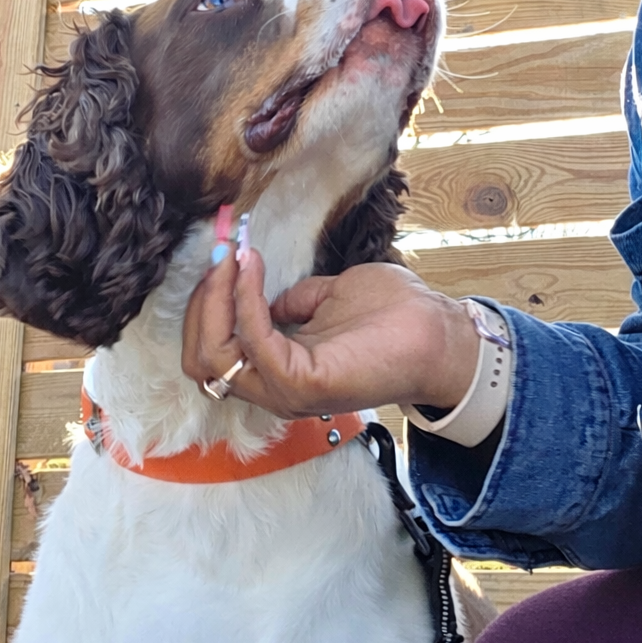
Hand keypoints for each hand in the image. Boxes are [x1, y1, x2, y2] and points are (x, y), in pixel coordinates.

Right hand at [181, 247, 479, 417]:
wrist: (440, 333)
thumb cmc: (395, 315)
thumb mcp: (331, 296)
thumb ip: (295, 301)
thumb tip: (268, 297)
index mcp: (279, 368)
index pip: (212, 349)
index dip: (207, 302)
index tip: (220, 254)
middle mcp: (275, 386)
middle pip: (201, 357)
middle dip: (201, 302)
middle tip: (218, 257)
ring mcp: (287, 389)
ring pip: (215, 356)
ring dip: (215, 299)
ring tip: (232, 259)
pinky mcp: (304, 382)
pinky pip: (255, 342)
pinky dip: (246, 299)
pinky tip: (253, 267)